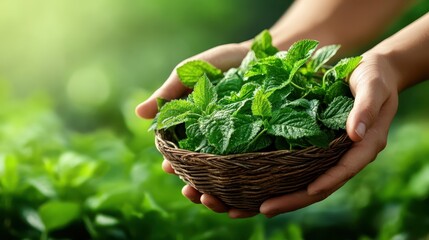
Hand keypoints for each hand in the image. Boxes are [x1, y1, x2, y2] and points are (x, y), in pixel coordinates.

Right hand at [135, 43, 258, 217]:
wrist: (262, 54)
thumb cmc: (220, 63)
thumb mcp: (191, 72)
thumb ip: (168, 93)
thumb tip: (138, 113)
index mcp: (192, 130)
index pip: (178, 155)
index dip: (173, 164)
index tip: (170, 168)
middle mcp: (212, 144)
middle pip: (200, 174)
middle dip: (194, 186)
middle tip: (192, 192)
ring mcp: (237, 149)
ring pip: (224, 181)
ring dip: (216, 195)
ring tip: (212, 199)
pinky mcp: (261, 151)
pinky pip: (254, 176)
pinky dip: (247, 192)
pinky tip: (246, 201)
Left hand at [259, 50, 399, 216]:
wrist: (371, 73)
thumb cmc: (374, 76)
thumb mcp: (373, 86)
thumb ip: (366, 108)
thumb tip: (355, 134)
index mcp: (365, 145)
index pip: (344, 170)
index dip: (327, 182)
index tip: (308, 192)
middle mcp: (347, 155)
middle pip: (321, 185)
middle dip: (294, 199)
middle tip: (264, 210)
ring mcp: (332, 153)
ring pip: (308, 181)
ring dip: (283, 194)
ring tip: (256, 205)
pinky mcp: (319, 146)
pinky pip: (301, 167)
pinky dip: (283, 177)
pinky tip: (260, 182)